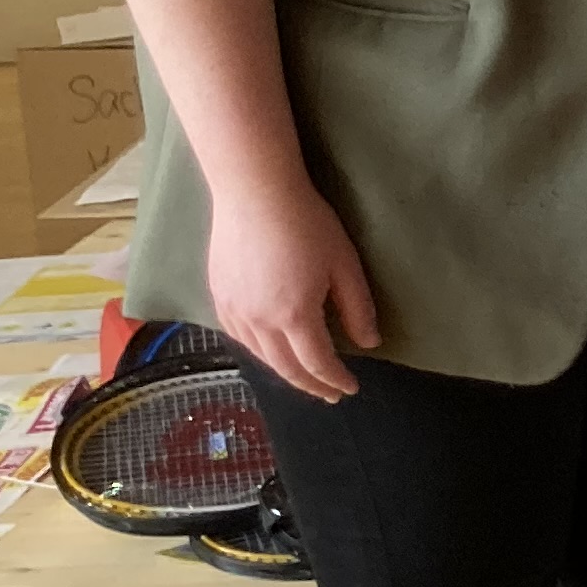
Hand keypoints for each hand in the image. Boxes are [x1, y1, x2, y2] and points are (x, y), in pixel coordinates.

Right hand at [202, 168, 378, 401]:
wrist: (254, 193)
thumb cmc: (307, 224)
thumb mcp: (344, 265)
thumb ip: (356, 308)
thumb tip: (368, 342)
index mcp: (294, 315)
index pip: (317, 363)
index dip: (335, 379)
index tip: (350, 388)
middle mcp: (258, 321)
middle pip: (285, 368)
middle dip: (310, 385)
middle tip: (329, 394)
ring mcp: (233, 310)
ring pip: (259, 355)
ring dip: (284, 371)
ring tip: (303, 377)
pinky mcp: (218, 296)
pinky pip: (238, 337)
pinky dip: (258, 352)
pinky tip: (268, 351)